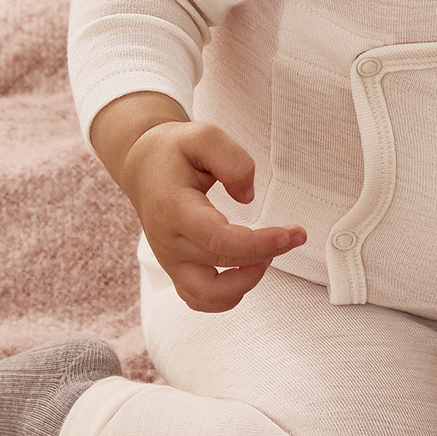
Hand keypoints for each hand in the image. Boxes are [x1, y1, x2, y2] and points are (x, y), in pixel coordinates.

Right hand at [90, 95, 305, 313]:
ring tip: (267, 255)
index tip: (289, 234)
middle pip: (221, 266)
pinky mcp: (176, 270)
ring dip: (245, 283)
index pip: (218, 240)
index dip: (259, 243)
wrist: (144, 166)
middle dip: (266, 254)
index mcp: (173, 209)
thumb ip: (232, 160)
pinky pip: (200, 299)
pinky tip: (248, 270)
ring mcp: (170, 261)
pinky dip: (228, 295)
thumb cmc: (173, 152)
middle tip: (292, 235)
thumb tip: (248, 197)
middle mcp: (168, 241)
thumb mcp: (203, 135)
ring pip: (208, 296)